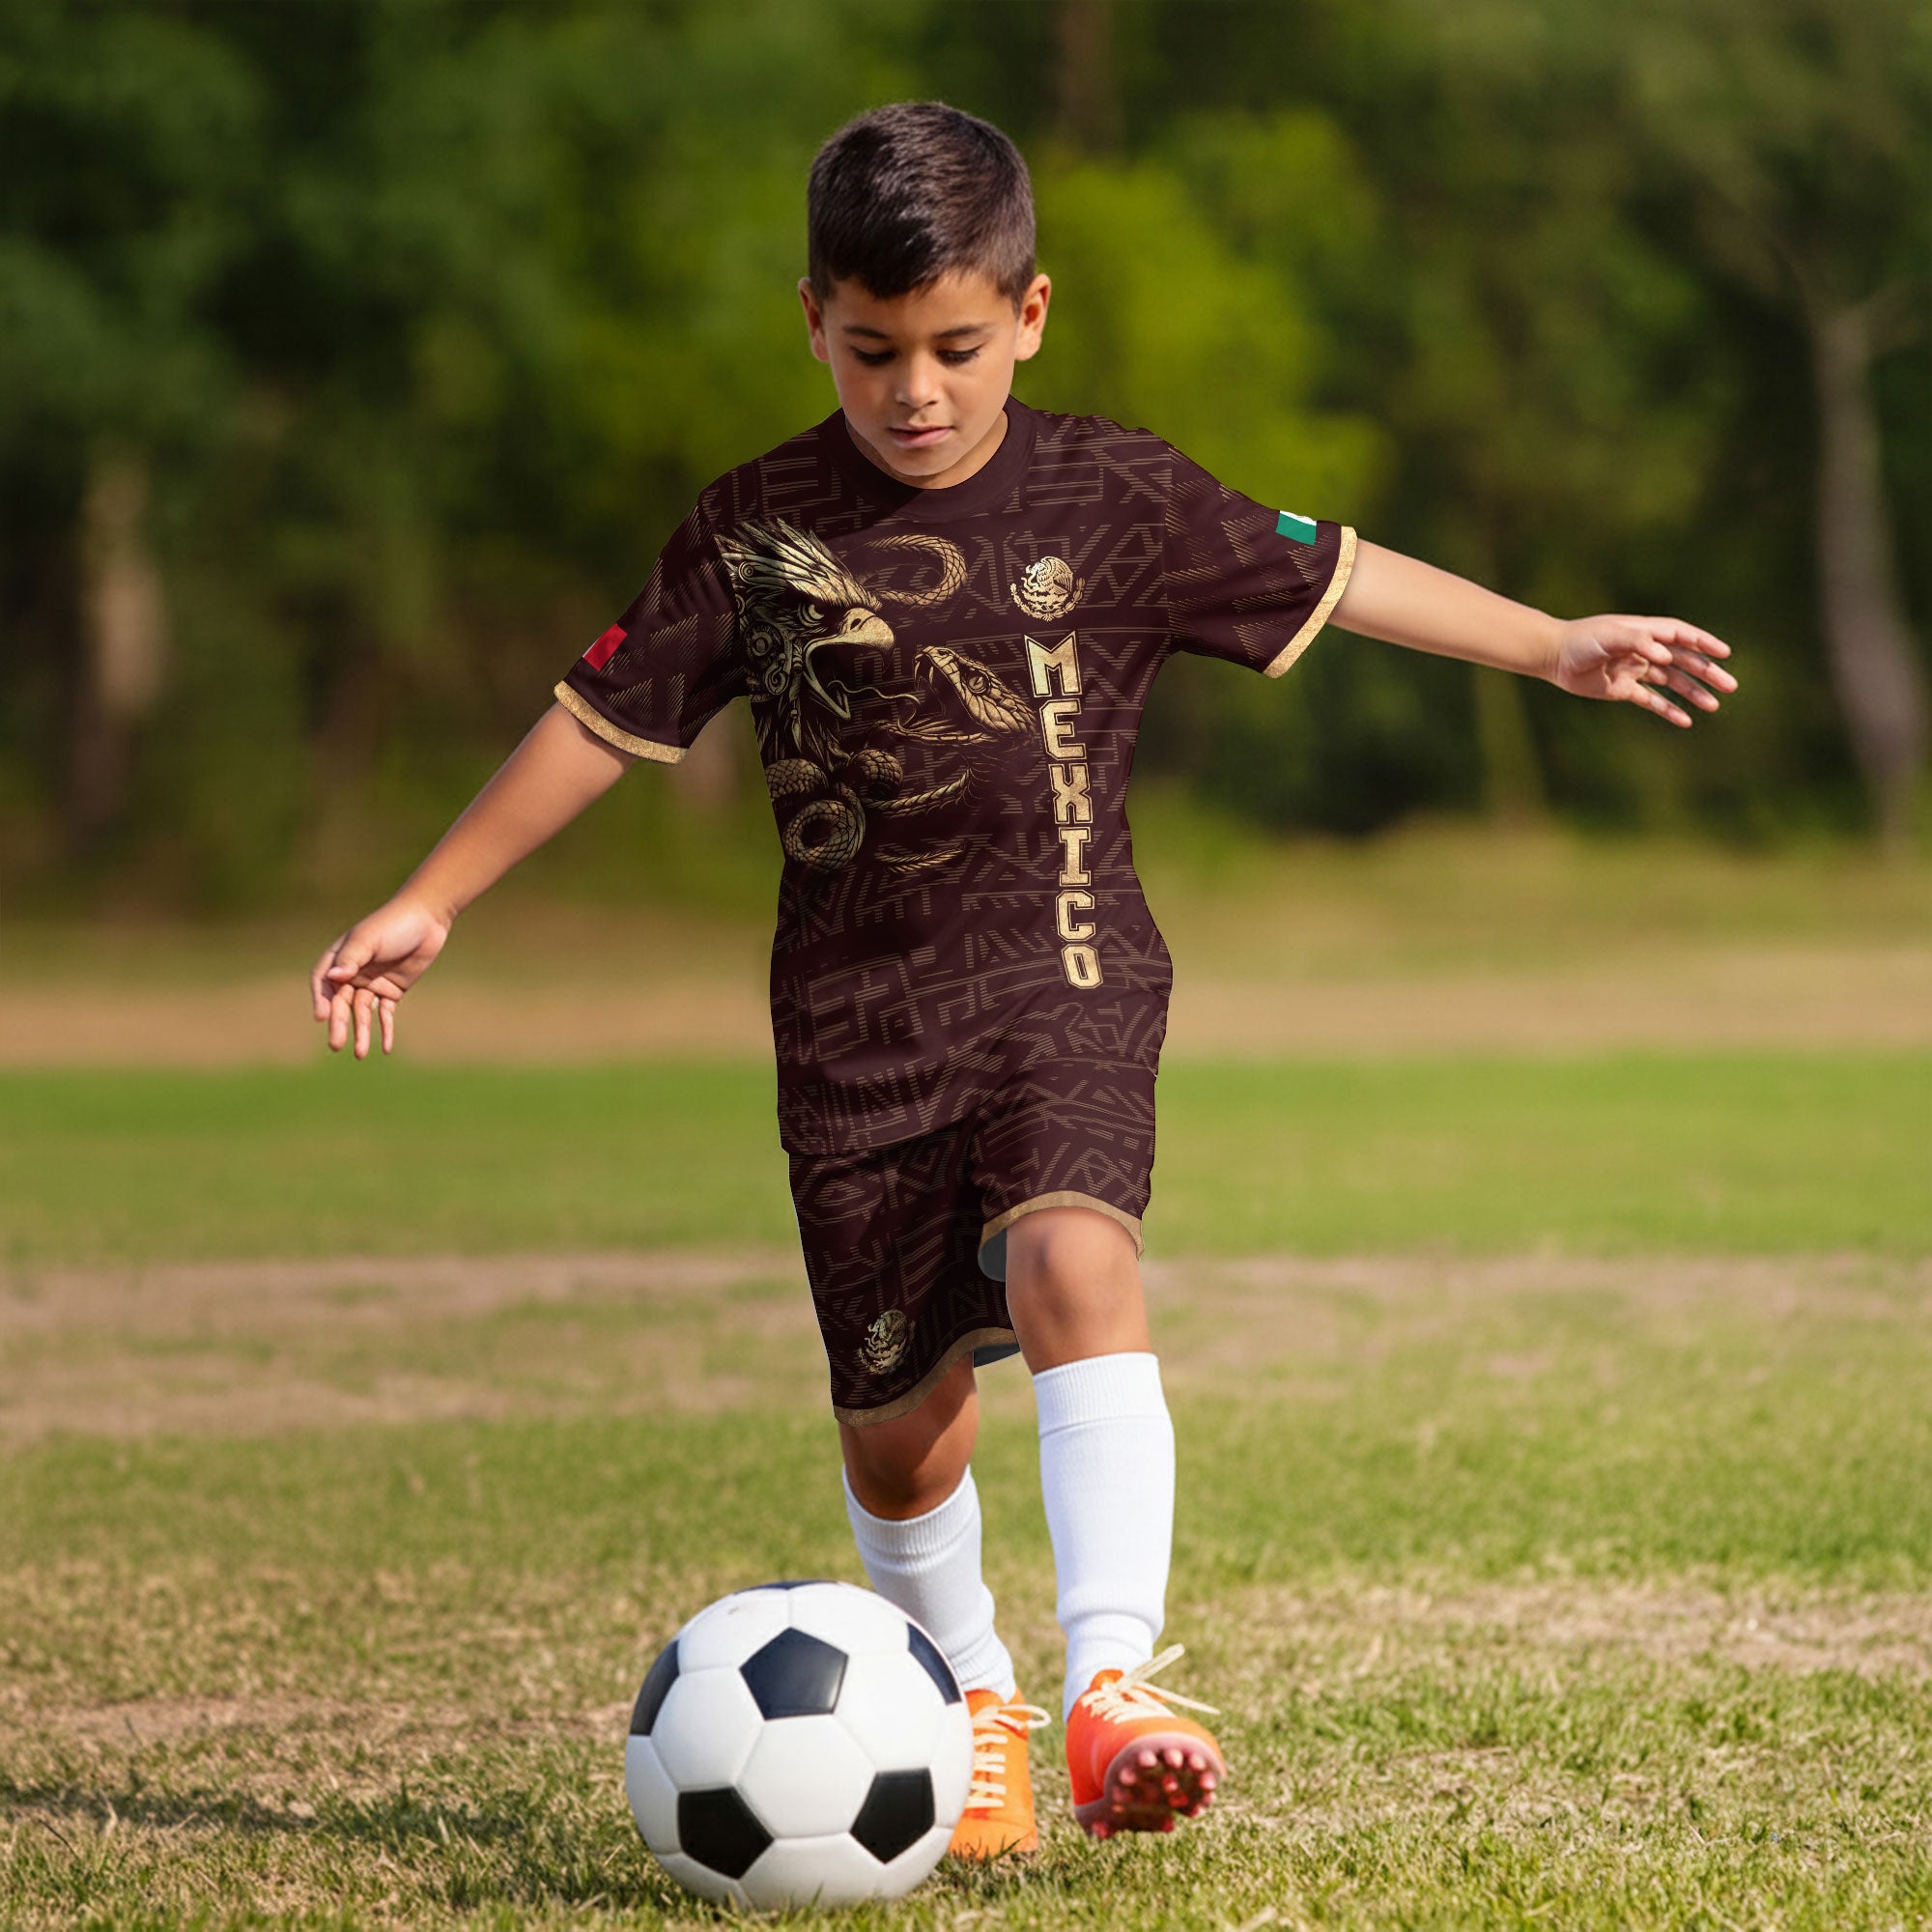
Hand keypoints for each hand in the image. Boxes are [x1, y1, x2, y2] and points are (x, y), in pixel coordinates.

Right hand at [309, 895, 452, 1058]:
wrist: (428, 919)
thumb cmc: (394, 924)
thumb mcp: (370, 939)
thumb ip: (352, 958)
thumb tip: (333, 977)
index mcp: (341, 957)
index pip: (322, 982)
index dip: (320, 999)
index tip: (322, 1016)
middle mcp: (353, 973)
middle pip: (341, 1002)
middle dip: (339, 1023)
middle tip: (336, 1045)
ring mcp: (372, 983)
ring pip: (363, 1012)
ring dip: (362, 1032)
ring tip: (360, 1054)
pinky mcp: (392, 991)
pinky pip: (385, 1014)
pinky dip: (385, 1030)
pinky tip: (386, 1047)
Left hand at [1550, 615, 1736, 726]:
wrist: (1554, 657)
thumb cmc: (1582, 640)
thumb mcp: (1609, 635)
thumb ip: (1638, 641)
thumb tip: (1667, 656)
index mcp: (1645, 632)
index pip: (1682, 636)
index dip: (1704, 643)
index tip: (1724, 653)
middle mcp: (1645, 650)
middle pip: (1684, 661)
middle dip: (1707, 673)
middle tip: (1730, 686)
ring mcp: (1636, 670)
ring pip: (1672, 683)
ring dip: (1693, 693)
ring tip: (1713, 706)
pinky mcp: (1624, 689)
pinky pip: (1652, 701)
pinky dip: (1668, 710)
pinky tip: (1685, 721)